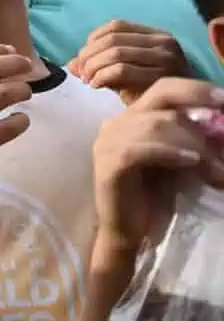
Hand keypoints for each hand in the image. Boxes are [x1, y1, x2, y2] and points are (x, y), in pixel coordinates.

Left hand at [69, 20, 188, 105]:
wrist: (175, 115)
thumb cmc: (148, 92)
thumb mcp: (122, 73)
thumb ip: (99, 64)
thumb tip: (70, 64)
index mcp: (156, 35)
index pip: (116, 26)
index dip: (93, 40)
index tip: (82, 58)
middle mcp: (164, 42)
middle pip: (112, 39)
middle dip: (88, 56)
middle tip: (81, 74)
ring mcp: (166, 58)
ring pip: (115, 53)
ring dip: (93, 67)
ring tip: (88, 81)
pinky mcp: (161, 76)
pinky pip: (121, 70)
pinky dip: (101, 76)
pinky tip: (96, 86)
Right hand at [92, 78, 223, 261]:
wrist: (130, 231)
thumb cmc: (156, 195)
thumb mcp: (181, 158)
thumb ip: (194, 138)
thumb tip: (223, 124)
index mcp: (134, 117)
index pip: (165, 88)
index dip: (197, 89)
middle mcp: (117, 123)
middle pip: (160, 96)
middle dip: (197, 100)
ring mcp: (108, 141)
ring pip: (157, 123)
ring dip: (194, 143)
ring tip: (215, 168)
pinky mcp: (108, 164)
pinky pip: (140, 149)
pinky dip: (169, 152)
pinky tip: (190, 162)